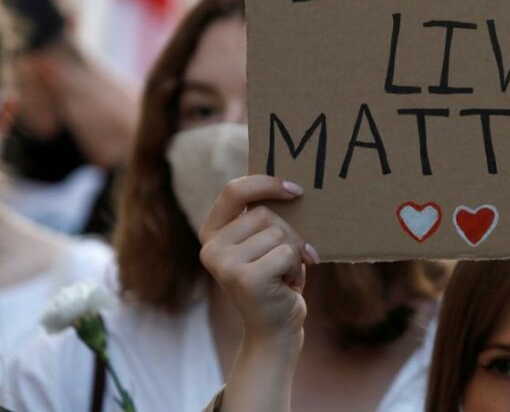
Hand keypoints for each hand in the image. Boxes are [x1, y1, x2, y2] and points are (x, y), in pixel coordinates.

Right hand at [199, 175, 318, 344]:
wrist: (276, 328)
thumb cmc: (277, 279)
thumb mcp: (266, 243)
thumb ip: (267, 218)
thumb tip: (292, 185)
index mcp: (212, 232)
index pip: (234, 191)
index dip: (266, 183)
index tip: (296, 190)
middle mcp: (211, 247)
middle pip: (266, 214)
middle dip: (290, 234)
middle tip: (288, 261)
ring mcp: (224, 263)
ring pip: (279, 233)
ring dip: (293, 254)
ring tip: (283, 275)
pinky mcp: (245, 278)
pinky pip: (286, 253)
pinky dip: (295, 268)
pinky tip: (285, 285)